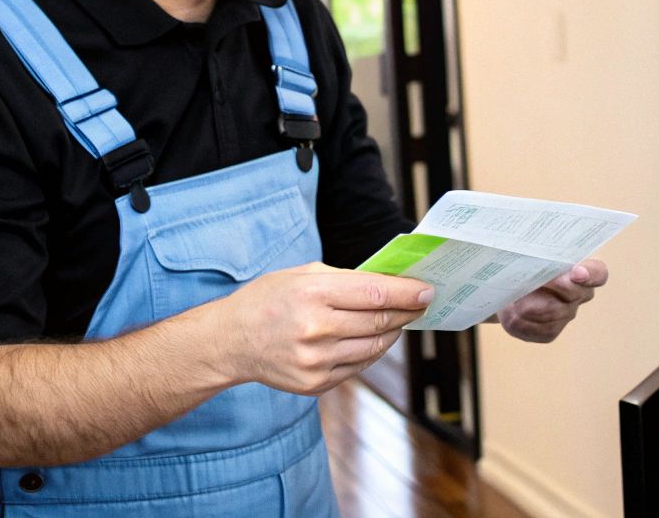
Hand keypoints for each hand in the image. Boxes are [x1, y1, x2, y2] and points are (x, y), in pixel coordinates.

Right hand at [215, 263, 432, 395]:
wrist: (231, 341)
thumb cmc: (268, 299)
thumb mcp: (301, 274)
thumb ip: (345, 279)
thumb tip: (389, 285)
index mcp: (312, 293)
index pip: (375, 294)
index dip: (407, 293)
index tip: (427, 290)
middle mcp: (315, 329)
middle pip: (379, 322)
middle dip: (407, 312)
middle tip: (421, 305)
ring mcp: (316, 361)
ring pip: (374, 347)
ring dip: (392, 332)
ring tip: (400, 321)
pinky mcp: (315, 383)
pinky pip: (358, 366)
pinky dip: (371, 351)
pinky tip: (373, 338)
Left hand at [495, 259, 608, 343]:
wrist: (505, 289)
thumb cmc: (523, 264)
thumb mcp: (531, 255)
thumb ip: (541, 256)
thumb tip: (538, 259)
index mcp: (582, 271)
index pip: (598, 273)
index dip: (591, 274)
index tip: (577, 272)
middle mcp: (579, 295)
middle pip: (573, 293)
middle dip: (553, 285)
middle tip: (536, 280)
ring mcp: (565, 315)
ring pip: (552, 311)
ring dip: (531, 303)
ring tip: (515, 296)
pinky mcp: (549, 333)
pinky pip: (538, 328)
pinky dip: (522, 319)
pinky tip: (513, 311)